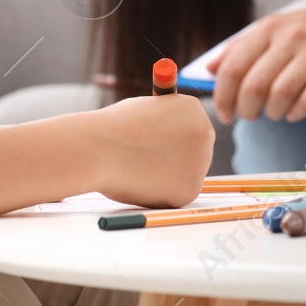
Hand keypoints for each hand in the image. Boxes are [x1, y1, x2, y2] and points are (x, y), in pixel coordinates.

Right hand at [86, 95, 214, 208]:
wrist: (100, 149)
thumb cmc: (114, 128)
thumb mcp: (147, 111)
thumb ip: (165, 123)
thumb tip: (170, 136)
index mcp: (193, 109)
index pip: (193, 128)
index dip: (175, 140)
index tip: (160, 147)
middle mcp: (205, 134)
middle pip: (198, 153)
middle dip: (179, 161)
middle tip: (152, 165)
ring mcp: (200, 163)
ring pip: (186, 176)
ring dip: (168, 178)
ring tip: (138, 170)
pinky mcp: (189, 191)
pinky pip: (177, 196)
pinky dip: (160, 195)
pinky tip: (142, 183)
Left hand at [207, 0, 305, 123]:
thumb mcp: (281, 26)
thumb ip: (245, 46)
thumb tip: (210, 69)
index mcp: (271, 27)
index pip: (233, 66)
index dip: (223, 96)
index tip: (225, 113)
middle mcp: (291, 35)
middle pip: (255, 84)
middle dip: (248, 110)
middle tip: (251, 117)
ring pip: (282, 93)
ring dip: (274, 112)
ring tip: (276, 114)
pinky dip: (301, 110)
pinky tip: (297, 113)